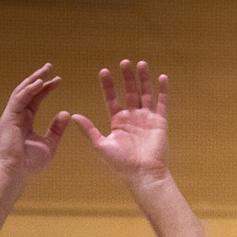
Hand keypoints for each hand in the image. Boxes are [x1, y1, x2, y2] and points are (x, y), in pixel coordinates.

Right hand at [0, 64, 69, 181]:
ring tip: (46, 70)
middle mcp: (16, 115)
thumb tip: (65, 113)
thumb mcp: (49, 143)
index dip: (46, 89)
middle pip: (28, 91)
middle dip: (38, 78)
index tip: (58, 80)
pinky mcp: (8, 118)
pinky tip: (40, 83)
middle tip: (50, 67)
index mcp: (25, 120)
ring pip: (22, 92)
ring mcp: (11, 115)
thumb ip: (56, 129)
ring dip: (34, 79)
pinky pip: (19, 99)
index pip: (36, 99)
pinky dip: (29, 90)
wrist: (16, 173)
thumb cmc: (30, 163)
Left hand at [72, 60, 174, 187]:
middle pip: (130, 92)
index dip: (108, 85)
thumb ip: (88, 130)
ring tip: (141, 63)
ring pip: (145, 93)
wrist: (143, 174)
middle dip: (127, 77)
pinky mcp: (160, 122)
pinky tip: (162, 77)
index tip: (104, 71)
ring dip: (143, 79)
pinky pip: (162, 103)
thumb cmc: (121, 164)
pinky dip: (163, 90)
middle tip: (124, 62)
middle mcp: (133, 118)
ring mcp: (147, 119)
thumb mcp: (100, 145)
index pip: (112, 98)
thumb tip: (73, 116)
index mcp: (118, 122)